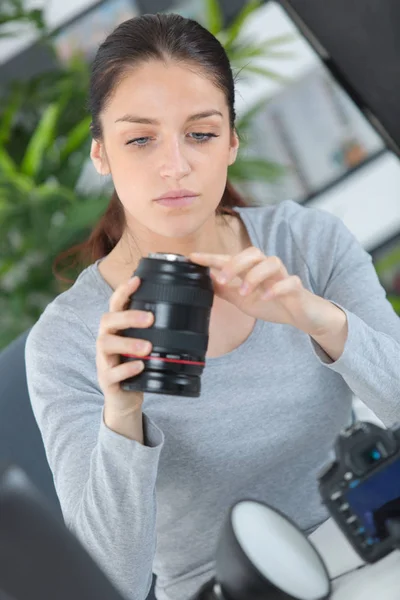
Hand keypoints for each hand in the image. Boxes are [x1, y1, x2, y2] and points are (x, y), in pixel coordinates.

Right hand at [96, 276, 153, 414]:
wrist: (125, 397)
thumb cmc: (137, 365)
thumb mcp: (144, 344)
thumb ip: (155, 329)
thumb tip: (186, 310)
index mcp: (116, 328)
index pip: (115, 304)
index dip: (123, 291)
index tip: (137, 280)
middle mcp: (106, 339)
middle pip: (107, 320)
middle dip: (128, 317)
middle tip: (149, 319)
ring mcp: (104, 360)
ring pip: (106, 344)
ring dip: (127, 343)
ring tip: (147, 348)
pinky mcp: (106, 380)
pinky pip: (112, 373)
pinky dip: (126, 369)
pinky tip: (140, 366)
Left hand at [189, 247, 343, 336]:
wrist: (302, 316)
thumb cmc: (273, 304)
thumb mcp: (243, 300)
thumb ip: (226, 290)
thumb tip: (206, 280)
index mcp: (252, 270)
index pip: (230, 258)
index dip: (211, 257)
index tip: (192, 257)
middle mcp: (267, 269)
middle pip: (253, 252)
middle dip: (235, 264)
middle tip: (223, 280)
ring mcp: (283, 277)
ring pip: (272, 262)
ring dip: (254, 276)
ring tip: (245, 293)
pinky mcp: (297, 288)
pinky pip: (290, 282)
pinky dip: (277, 288)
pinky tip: (266, 297)